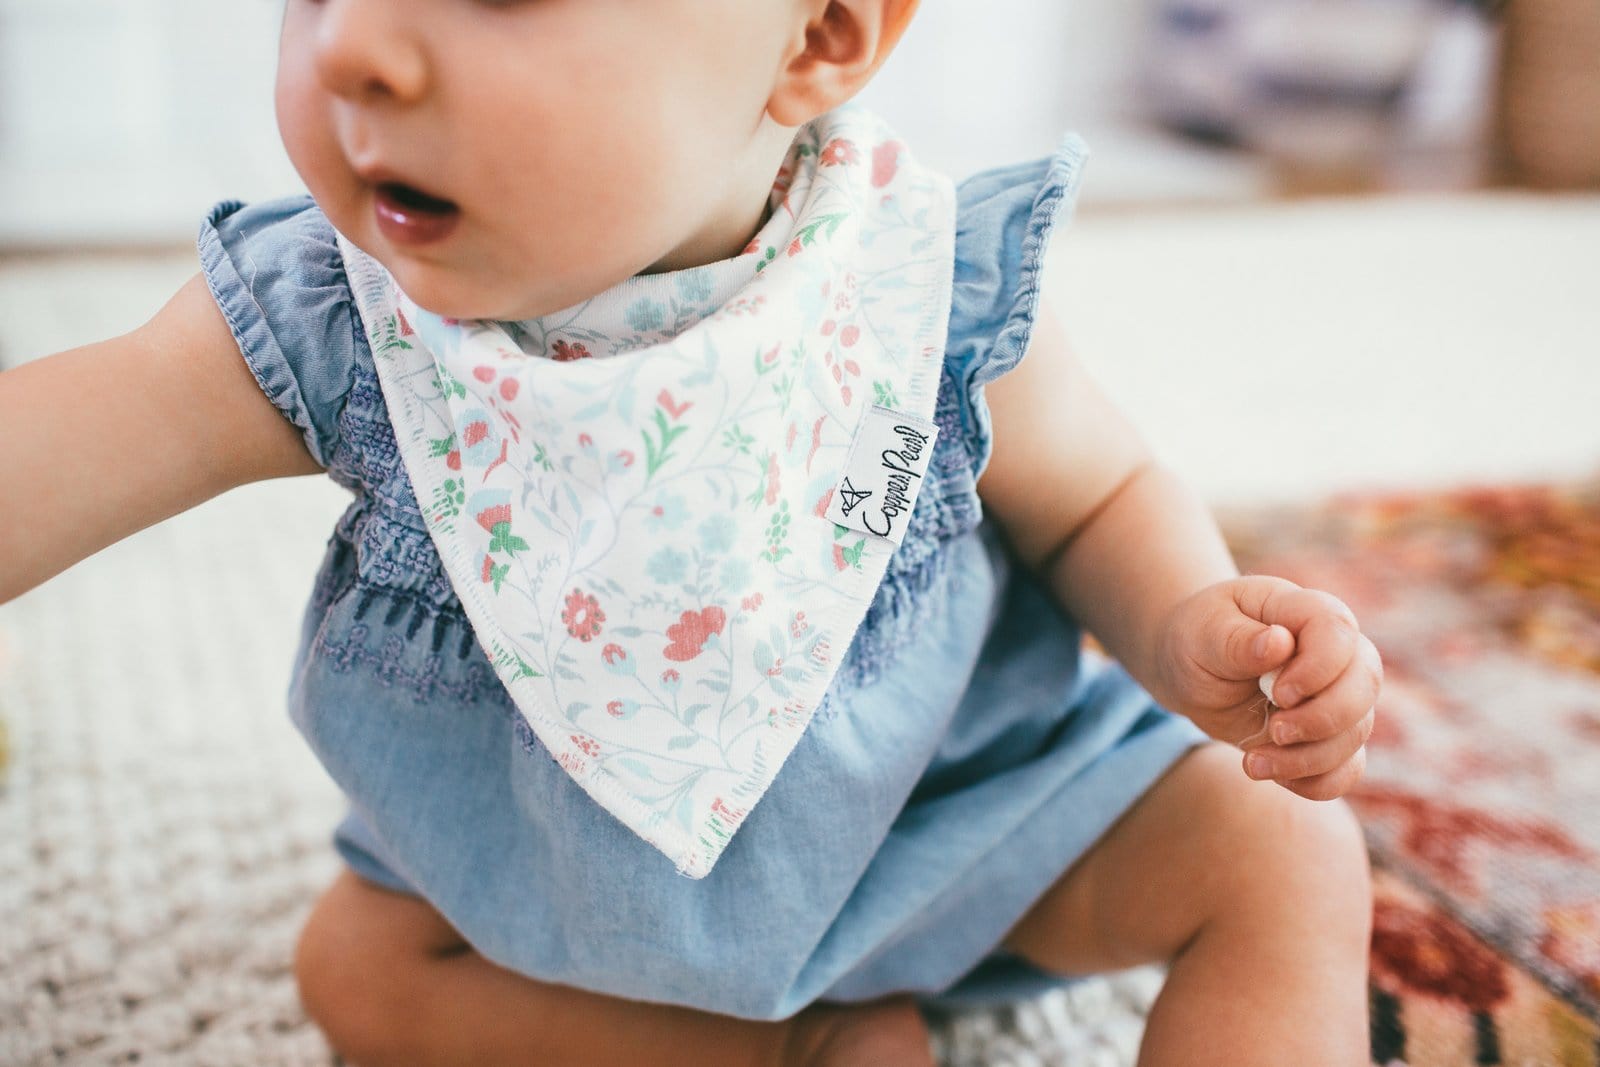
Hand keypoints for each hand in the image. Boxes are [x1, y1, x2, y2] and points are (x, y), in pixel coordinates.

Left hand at [1154, 575, 1381, 800]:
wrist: (1191, 671)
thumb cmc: (1198, 638)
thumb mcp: (1201, 632)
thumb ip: (1236, 639)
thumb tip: (1279, 643)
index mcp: (1305, 612)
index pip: (1338, 633)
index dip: (1317, 669)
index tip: (1276, 692)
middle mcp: (1335, 653)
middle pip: (1364, 685)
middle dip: (1323, 719)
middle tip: (1274, 731)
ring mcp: (1337, 696)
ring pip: (1356, 733)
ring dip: (1309, 758)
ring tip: (1253, 762)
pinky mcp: (1327, 737)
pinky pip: (1347, 768)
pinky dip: (1315, 782)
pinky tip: (1271, 773)